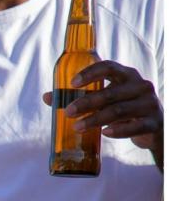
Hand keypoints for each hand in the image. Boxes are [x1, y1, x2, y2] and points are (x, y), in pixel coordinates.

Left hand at [41, 60, 162, 150]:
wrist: (153, 129)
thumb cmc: (123, 110)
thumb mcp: (104, 100)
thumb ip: (79, 97)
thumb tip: (47, 97)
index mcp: (127, 75)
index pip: (109, 67)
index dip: (90, 73)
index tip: (73, 83)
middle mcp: (141, 86)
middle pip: (110, 93)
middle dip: (86, 103)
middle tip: (68, 112)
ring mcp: (150, 104)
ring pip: (119, 111)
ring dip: (95, 119)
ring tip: (77, 127)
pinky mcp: (154, 123)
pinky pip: (134, 127)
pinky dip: (118, 131)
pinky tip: (104, 133)